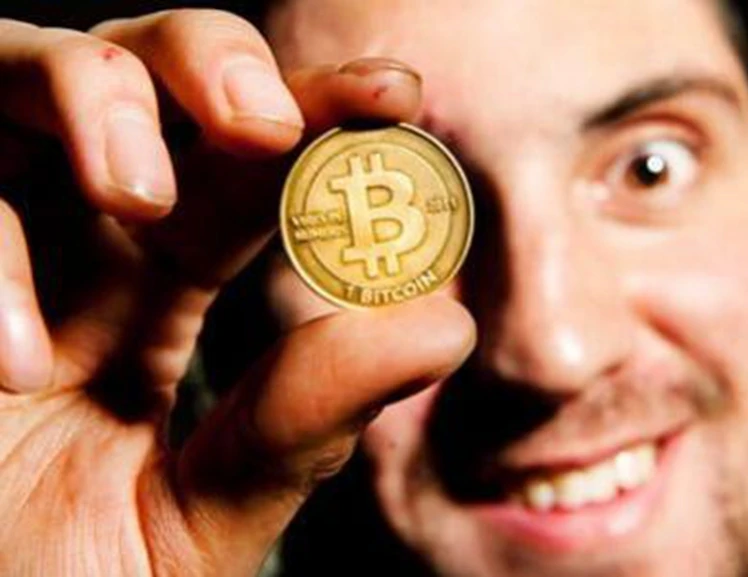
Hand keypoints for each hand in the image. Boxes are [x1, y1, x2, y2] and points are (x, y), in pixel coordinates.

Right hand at [0, 10, 475, 575]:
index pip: (251, 167)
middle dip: (212, 64)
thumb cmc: (73, 576)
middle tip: (267, 124)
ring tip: (136, 195)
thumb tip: (444, 326)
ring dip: (98, 101)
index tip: (399, 92)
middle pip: (150, 71)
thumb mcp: (206, 513)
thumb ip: (305, 422)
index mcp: (163, 279)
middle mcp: (81, 235)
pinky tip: (15, 366)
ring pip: (34, 70)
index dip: (322, 114)